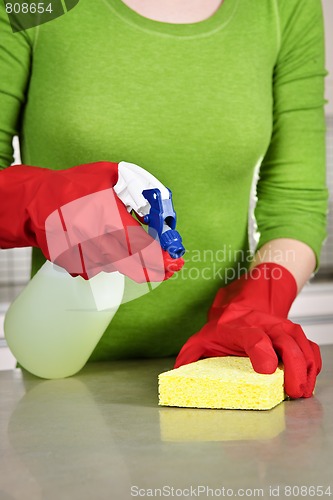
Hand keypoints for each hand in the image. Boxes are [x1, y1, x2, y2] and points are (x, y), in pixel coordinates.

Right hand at [0, 161, 183, 280]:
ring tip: (110, 236)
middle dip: (149, 266)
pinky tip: (94, 242)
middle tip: (162, 266)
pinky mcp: (72, 263)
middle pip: (131, 263)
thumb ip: (135, 185)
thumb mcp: (107, 173)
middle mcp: (94, 239)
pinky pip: (96, 267)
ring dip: (122, 257)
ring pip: (114, 265)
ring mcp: (81, 254)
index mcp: (107, 216)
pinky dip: (102, 259)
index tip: (173, 263)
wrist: (35, 200)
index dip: (159, 258)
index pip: (141, 245)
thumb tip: (157, 200)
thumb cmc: (74, 184)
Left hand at [175, 263, 320, 398]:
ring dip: (306, 367)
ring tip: (303, 391)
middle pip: (284, 339)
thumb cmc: (225, 327)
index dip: (261, 351)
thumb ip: (190, 354)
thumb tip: (178, 372)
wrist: (243, 305)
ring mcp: (280, 328)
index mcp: (239, 327)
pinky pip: (309, 346)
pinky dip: (313, 363)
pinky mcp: (292, 334)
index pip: (252, 336)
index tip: (266, 369)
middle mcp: (263, 325)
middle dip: (292, 365)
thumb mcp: (203, 337)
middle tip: (293, 390)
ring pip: (300, 342)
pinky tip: (309, 380)